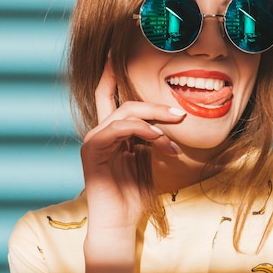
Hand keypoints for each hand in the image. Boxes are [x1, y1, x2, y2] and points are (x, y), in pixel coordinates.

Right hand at [80, 57, 185, 245]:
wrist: (119, 222)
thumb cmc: (134, 195)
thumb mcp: (147, 161)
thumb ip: (150, 139)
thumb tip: (165, 124)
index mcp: (111, 133)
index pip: (109, 96)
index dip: (111, 72)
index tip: (117, 49)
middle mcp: (100, 132)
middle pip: (124, 102)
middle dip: (154, 105)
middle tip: (180, 113)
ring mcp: (94, 140)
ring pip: (125, 113)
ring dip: (155, 119)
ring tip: (176, 130)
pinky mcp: (93, 150)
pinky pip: (120, 129)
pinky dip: (144, 131)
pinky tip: (160, 140)